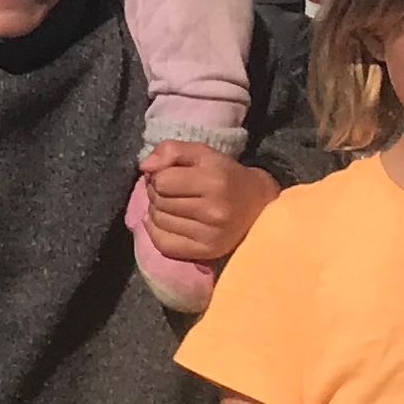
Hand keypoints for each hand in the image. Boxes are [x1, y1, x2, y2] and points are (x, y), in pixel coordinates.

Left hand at [138, 144, 279, 269]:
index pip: (161, 181)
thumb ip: (171, 150)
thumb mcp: (203, 154)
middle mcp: (214, 211)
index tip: (170, 175)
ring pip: (158, 222)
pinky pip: (163, 244)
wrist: (259, 206)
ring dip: (157, 211)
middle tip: (171, 191)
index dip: (159, 176)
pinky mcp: (206, 252)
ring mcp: (210, 235)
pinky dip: (156, 232)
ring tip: (173, 205)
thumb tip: (144, 167)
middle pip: (158, 201)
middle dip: (157, 193)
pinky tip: (167, 222)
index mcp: (214, 182)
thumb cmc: (226, 176)